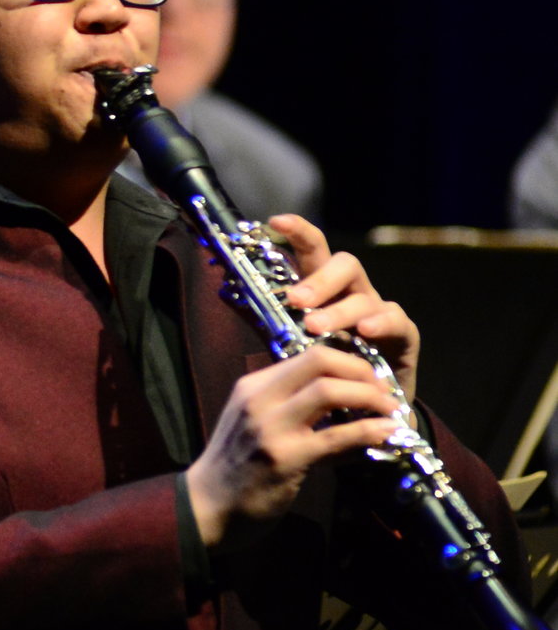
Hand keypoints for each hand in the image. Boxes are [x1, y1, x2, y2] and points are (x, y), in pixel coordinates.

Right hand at [186, 345, 401, 548]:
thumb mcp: (254, 426)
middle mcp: (258, 400)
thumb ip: (290, 410)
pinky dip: (369, 430)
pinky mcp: (285, 458)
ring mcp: (269, 428)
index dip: (348, 361)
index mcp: (252, 388)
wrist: (205, 508)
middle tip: (384, 392)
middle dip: (362, 372)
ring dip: (370, 398)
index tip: (368, 379)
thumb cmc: (233, 469)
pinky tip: (386, 434)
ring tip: (391, 412)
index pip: (308, 355)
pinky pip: (337, 436)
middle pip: (320, 361)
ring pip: (329, 391)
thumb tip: (341, 406)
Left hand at [268, 214, 419, 400]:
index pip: (314, 251)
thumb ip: (268, 316)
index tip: (275, 221)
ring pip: (364, 296)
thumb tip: (226, 293)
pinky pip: (397, 321)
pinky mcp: (403, 336)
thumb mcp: (291, 340)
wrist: (363, 409)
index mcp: (324, 290)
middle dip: (319, 279)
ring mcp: (380, 312)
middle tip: (295, 300)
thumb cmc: (325, 368)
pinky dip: (381, 323)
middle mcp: (353, 293)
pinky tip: (365, 331)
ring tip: (315, 327)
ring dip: (338, 310)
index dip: (298, 232)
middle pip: (345, 265)